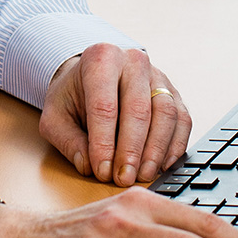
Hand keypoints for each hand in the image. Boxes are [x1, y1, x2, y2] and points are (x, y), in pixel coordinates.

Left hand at [40, 44, 192, 186]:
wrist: (91, 76)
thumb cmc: (72, 96)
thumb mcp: (55, 116)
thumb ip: (68, 141)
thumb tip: (88, 166)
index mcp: (101, 58)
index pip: (104, 105)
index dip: (104, 143)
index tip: (102, 171)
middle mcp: (133, 61)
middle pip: (138, 109)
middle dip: (131, 150)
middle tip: (124, 178)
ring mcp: (158, 76)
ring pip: (165, 114)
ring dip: (155, 150)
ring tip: (143, 175)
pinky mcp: (174, 93)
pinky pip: (182, 120)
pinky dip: (175, 146)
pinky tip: (162, 165)